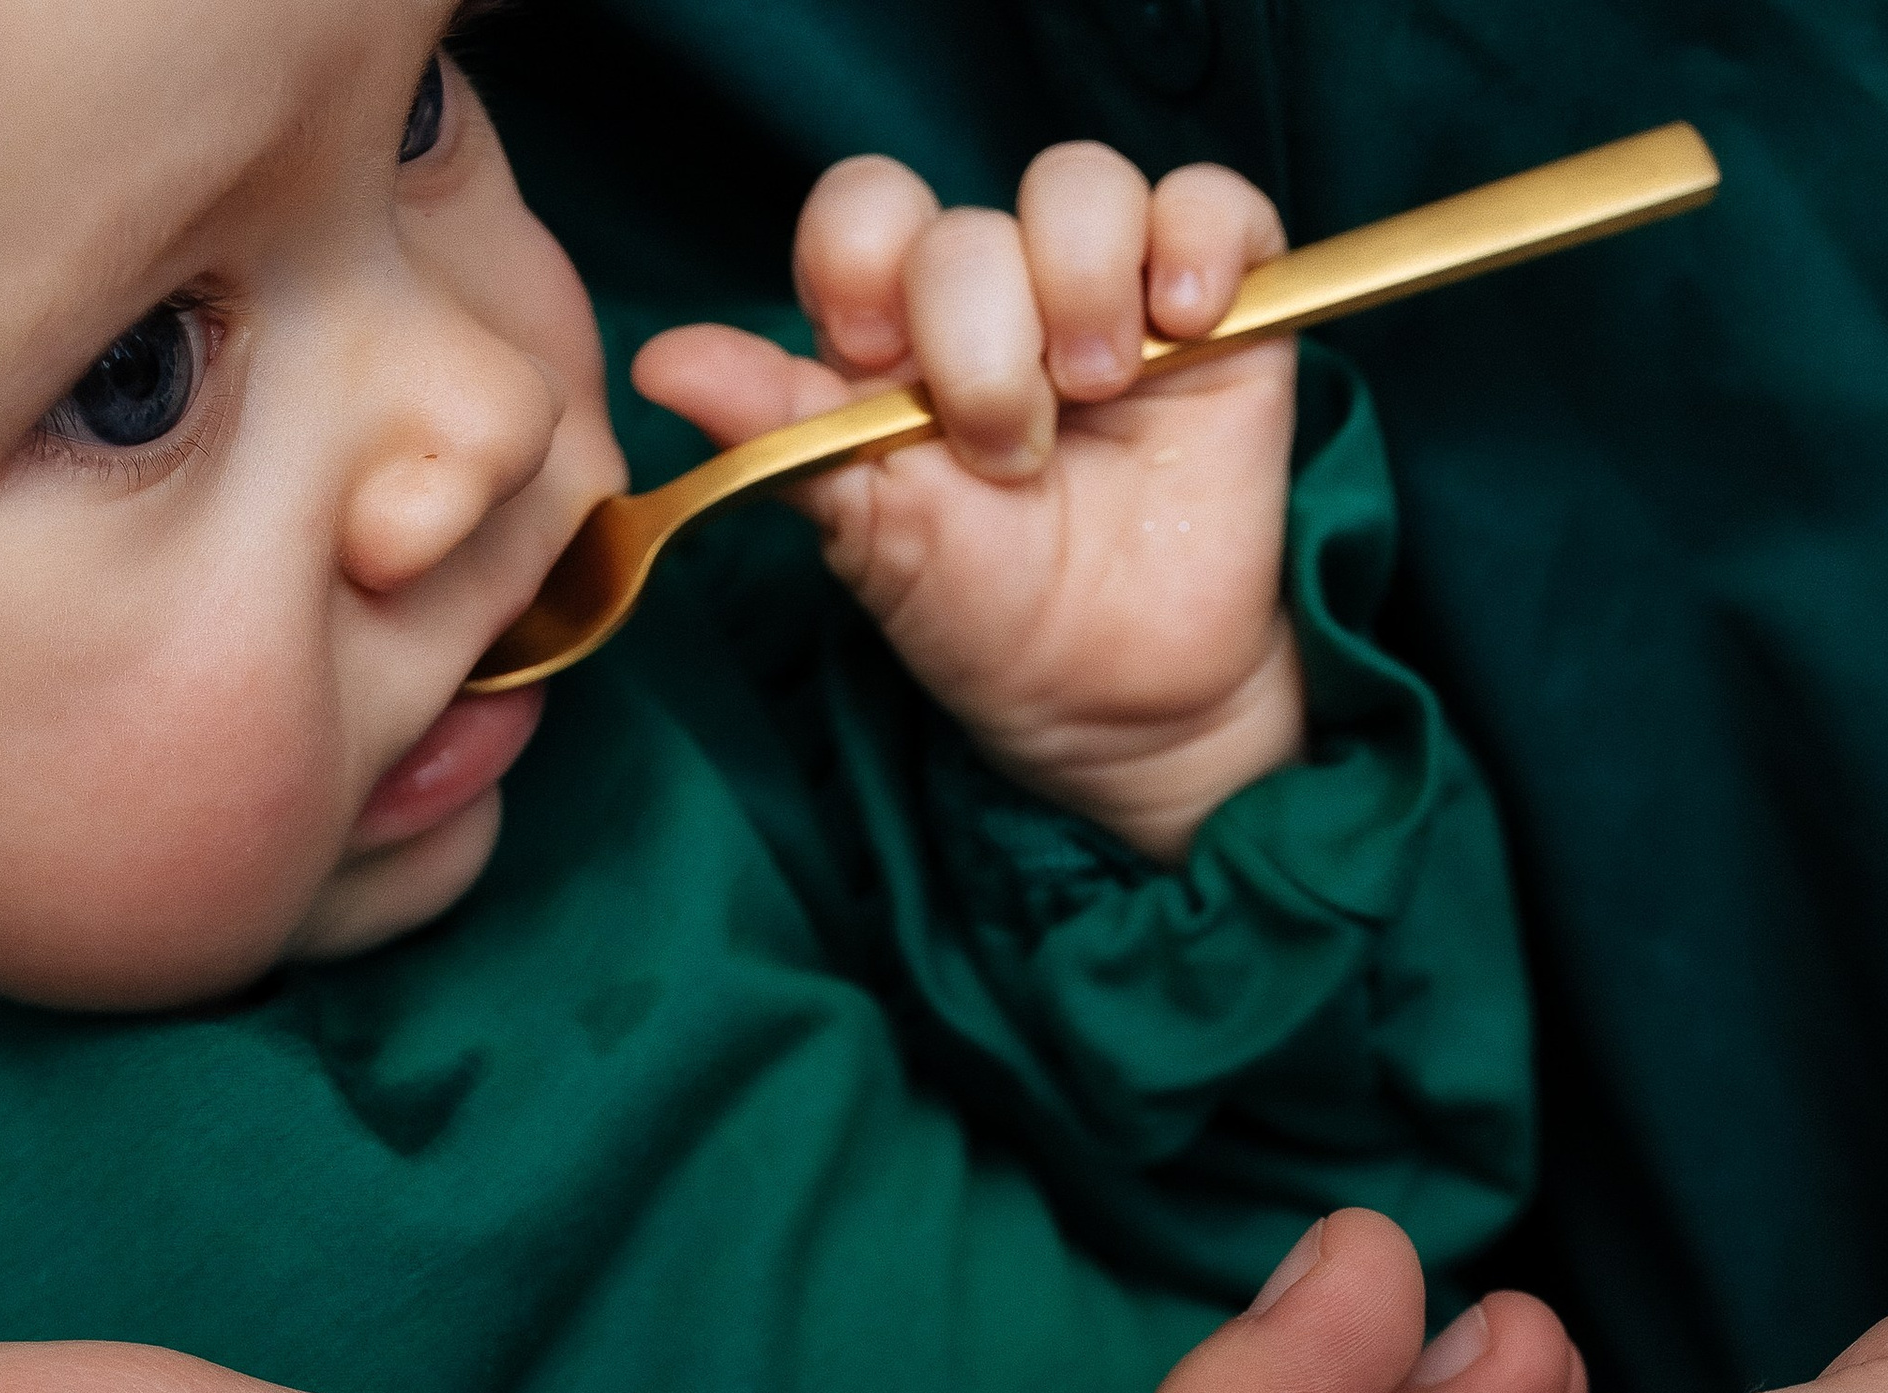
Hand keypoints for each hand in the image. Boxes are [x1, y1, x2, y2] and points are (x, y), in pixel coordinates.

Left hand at [633, 144, 1300, 860]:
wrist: (1124, 710)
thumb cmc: (993, 625)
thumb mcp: (874, 536)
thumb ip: (781, 436)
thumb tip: (664, 364)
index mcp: (901, 338)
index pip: (867, 216)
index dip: (864, 258)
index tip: (872, 352)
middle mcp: (1002, 301)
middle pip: (969, 222)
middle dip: (978, 337)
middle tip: (1008, 452)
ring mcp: (1111, 299)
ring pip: (1083, 186)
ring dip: (1080, 286)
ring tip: (1099, 392)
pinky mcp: (1223, 315)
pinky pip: (1214, 207)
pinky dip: (1199, 244)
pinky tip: (1185, 326)